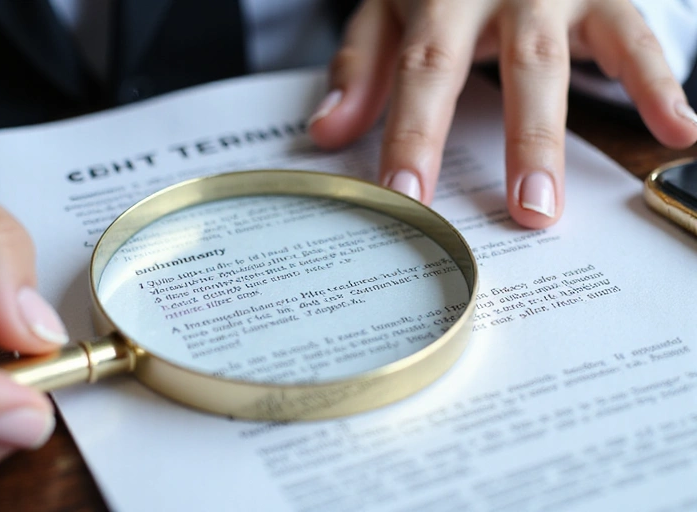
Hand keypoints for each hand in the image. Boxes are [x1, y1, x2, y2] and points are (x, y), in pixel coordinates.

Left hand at [309, 0, 696, 227]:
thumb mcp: (391, 10)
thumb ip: (362, 67)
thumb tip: (326, 134)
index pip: (420, 68)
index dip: (411, 134)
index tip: (403, 199)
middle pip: (503, 67)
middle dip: (506, 142)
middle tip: (509, 213)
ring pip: (556, 62)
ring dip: (552, 136)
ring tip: (548, 204)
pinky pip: (634, 39)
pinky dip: (657, 83)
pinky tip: (677, 130)